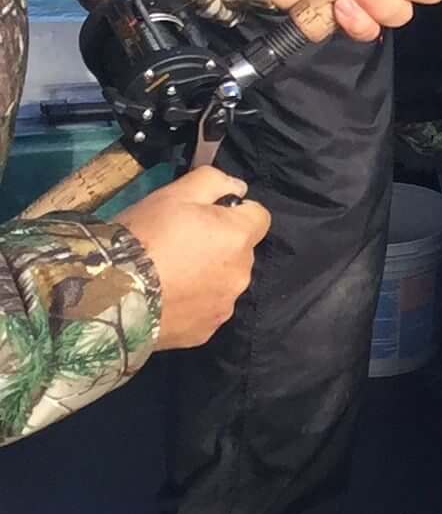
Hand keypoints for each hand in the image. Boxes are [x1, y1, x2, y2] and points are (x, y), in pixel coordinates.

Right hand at [119, 166, 271, 348]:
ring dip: (207, 275)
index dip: (233, 211)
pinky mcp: (205, 332)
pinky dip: (193, 303)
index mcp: (239, 237)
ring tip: (168, 274)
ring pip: (223, 282)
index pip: (259, 216)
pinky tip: (165, 297)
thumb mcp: (175, 193)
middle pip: (240, 251)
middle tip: (179, 243)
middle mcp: (241, 274)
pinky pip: (206, 309)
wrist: (109, 294)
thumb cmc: (144, 236)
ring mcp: (224, 306)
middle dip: (218, 244)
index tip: (206, 215)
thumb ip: (215, 181)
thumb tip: (238, 189)